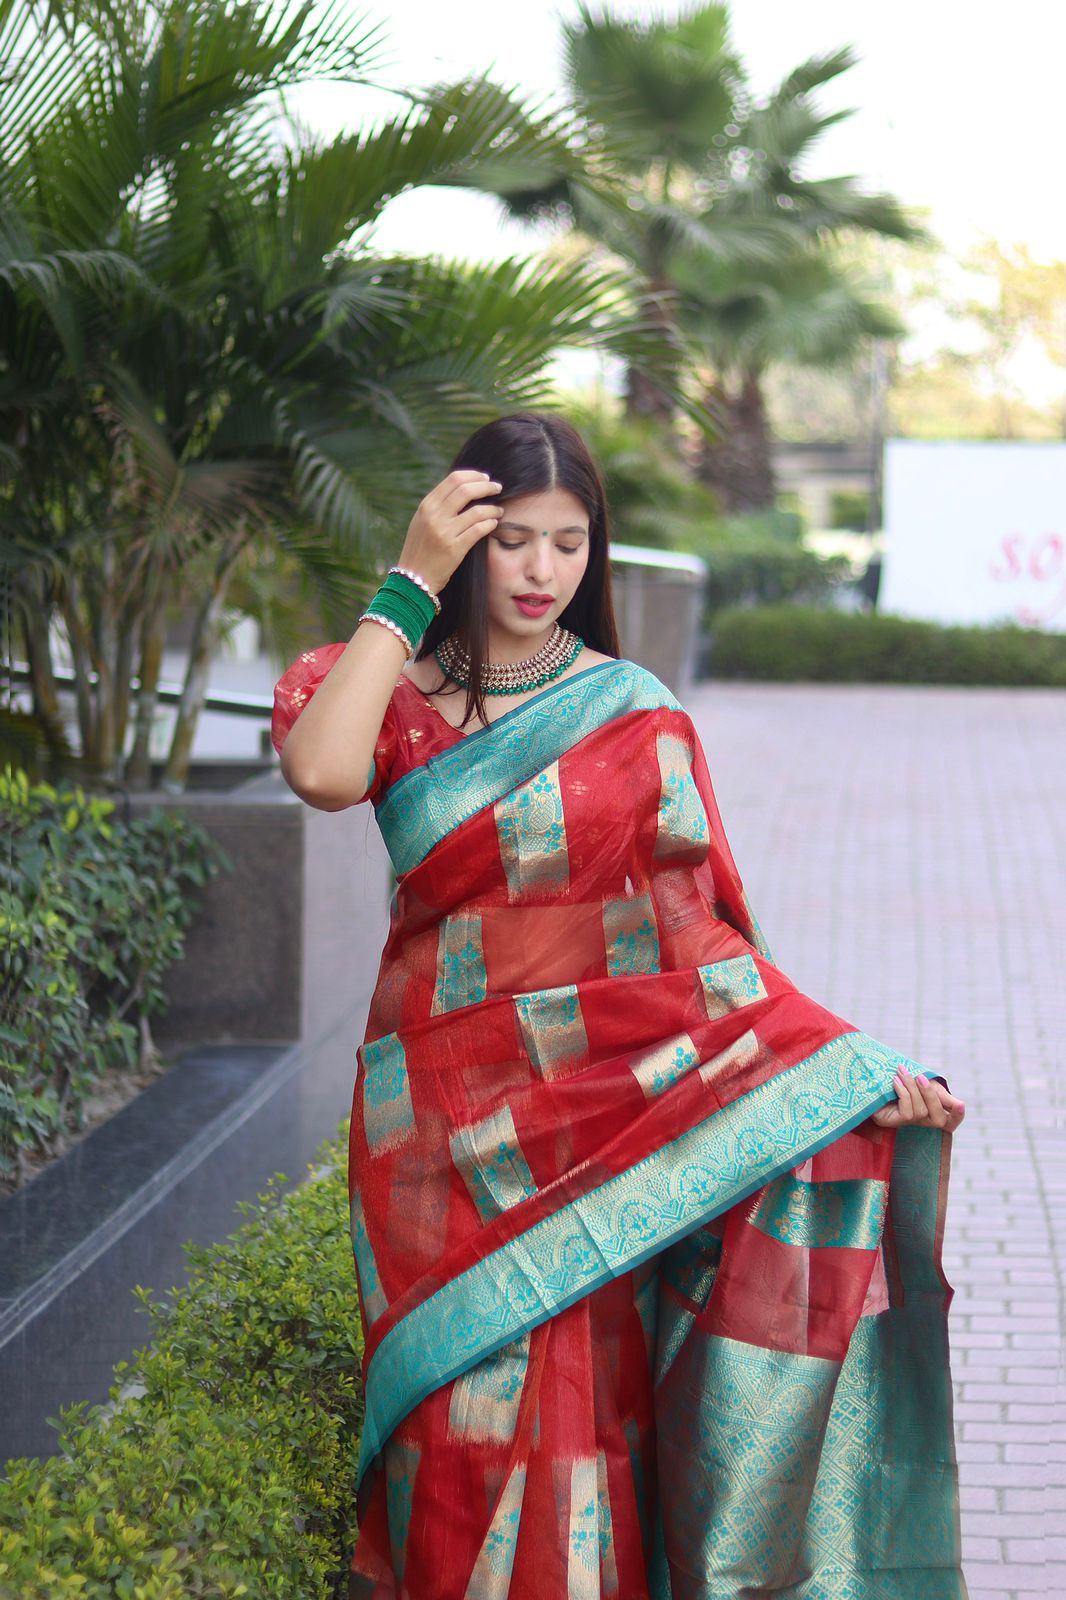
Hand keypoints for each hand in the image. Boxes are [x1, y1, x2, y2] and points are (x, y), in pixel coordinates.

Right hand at [396, 469, 504, 593]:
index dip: (474, 475)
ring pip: (477, 511)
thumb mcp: (422, 522)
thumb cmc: (420, 549)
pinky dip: (490, 524)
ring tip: (498, 511)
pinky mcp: (454, 549)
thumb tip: (463, 489)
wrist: (413, 579)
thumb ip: (439, 506)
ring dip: (493, 508)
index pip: (454, 479)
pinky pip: (479, 530)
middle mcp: (434, 516)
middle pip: (466, 490)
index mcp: (427, 506)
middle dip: (487, 486)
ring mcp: (444, 532)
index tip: (485, 478)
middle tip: (498, 488)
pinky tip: (493, 524)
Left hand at [871, 1071, 965, 1132]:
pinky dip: (903, 1094)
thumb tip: (961, 1105)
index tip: (961, 1105)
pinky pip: (906, 1112)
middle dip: (930, 1096)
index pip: (951, 1122)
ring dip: (912, 1089)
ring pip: (920, 1112)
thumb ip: (940, 1094)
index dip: (958, 1116)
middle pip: (938, 1119)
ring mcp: (906, 1124)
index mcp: (932, 1111)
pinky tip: (895, 1082)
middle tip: (921, 1077)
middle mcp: (922, 1122)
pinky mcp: (890, 1122)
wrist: (873, 1074)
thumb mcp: (924, 1084)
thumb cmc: (903, 1080)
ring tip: (902, 1072)